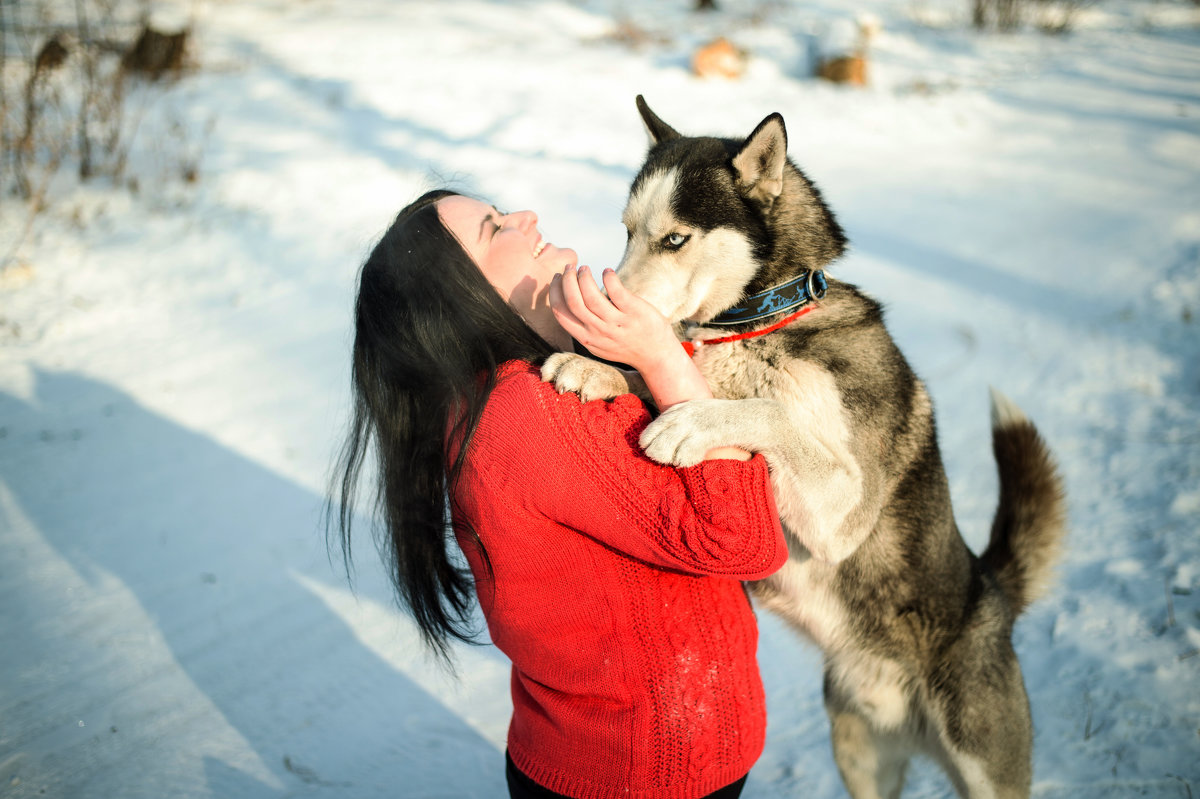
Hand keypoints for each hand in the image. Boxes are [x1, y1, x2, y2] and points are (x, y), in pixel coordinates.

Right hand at [548, 266, 678, 375]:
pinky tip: (607, 272)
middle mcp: (599, 331)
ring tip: (585, 269)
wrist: (656, 354)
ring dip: (584, 277)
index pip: (560, 313)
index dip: (554, 292)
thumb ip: (583, 327)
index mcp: (586, 338)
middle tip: (570, 267)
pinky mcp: (633, 312)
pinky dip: (608, 277)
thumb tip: (567, 300)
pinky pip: (616, 291)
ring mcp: (616, 323)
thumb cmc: (625, 344)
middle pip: (573, 301)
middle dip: (567, 280)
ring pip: (591, 296)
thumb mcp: (598, 343)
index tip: (557, 278)